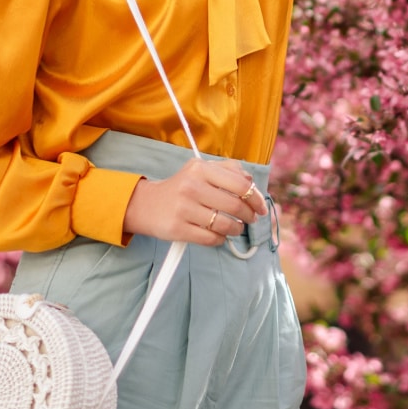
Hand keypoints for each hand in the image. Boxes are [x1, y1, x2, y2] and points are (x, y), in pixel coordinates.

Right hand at [121, 158, 269, 246]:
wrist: (146, 205)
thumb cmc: (181, 187)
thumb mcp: (200, 170)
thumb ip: (228, 170)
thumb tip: (251, 181)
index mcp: (200, 169)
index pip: (240, 184)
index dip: (256, 197)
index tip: (261, 206)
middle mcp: (192, 187)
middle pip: (235, 206)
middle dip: (249, 215)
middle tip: (251, 218)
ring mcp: (184, 209)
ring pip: (225, 225)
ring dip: (236, 229)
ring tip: (236, 228)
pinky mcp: (178, 229)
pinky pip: (211, 239)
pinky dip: (220, 239)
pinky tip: (219, 235)